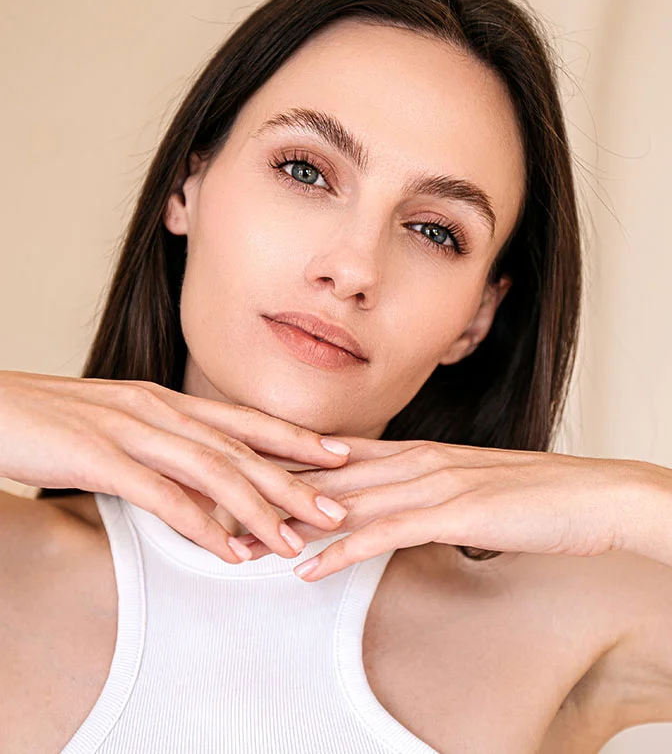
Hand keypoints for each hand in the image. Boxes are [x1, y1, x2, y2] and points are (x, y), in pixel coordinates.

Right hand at [0, 370, 349, 563]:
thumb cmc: (51, 421)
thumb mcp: (117, 427)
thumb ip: (159, 448)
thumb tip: (196, 483)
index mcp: (164, 401)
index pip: (242, 420)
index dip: (294, 438)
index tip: (339, 455)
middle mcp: (157, 410)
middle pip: (240, 447)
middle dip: (293, 479)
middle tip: (337, 507)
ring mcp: (130, 430)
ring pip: (211, 470)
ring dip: (257, 509)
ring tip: (293, 542)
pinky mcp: (99, 457)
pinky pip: (161, 495)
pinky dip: (200, 525)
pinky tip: (228, 551)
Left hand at [237, 436, 667, 580]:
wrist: (591, 494)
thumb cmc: (530, 495)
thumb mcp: (465, 487)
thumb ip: (424, 492)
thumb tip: (390, 508)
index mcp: (416, 452)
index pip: (336, 458)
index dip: (287, 467)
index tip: (243, 480)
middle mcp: (416, 460)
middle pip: (328, 476)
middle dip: (273, 493)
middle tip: (222, 508)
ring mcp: (433, 482)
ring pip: (347, 501)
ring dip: (293, 521)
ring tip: (244, 541)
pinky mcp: (453, 510)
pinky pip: (386, 532)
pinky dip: (343, 549)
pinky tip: (308, 567)